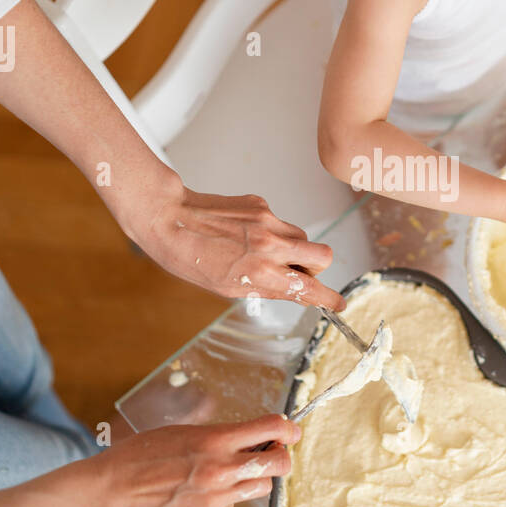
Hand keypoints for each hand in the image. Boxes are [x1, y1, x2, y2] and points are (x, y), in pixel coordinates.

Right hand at [101, 414, 300, 506]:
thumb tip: (253, 437)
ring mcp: (216, 500)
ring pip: (260, 487)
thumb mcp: (184, 431)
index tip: (290, 430)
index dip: (287, 428)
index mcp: (215, 441)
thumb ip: (221, 435)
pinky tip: (202, 492)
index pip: (271, 429)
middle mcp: (221, 471)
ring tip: (234, 471)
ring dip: (255, 477)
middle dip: (281, 456)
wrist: (115, 492)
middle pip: (279, 464)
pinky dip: (226, 498)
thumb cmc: (143, 454)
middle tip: (273, 452)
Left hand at [127, 173, 344, 309]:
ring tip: (263, 253)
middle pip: (323, 255)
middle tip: (298, 272)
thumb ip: (266, 289)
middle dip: (317, 268)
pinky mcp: (260, 204)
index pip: (309, 287)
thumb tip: (295, 291)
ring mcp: (267, 221)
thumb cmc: (189, 257)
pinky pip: (280, 222)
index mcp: (260, 272)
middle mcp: (269, 245)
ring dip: (293, 248)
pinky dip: (271, 232)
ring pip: (302, 237)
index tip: (338, 303)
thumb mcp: (227, 288)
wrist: (168, 219)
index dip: (329, 298)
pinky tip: (244, 235)